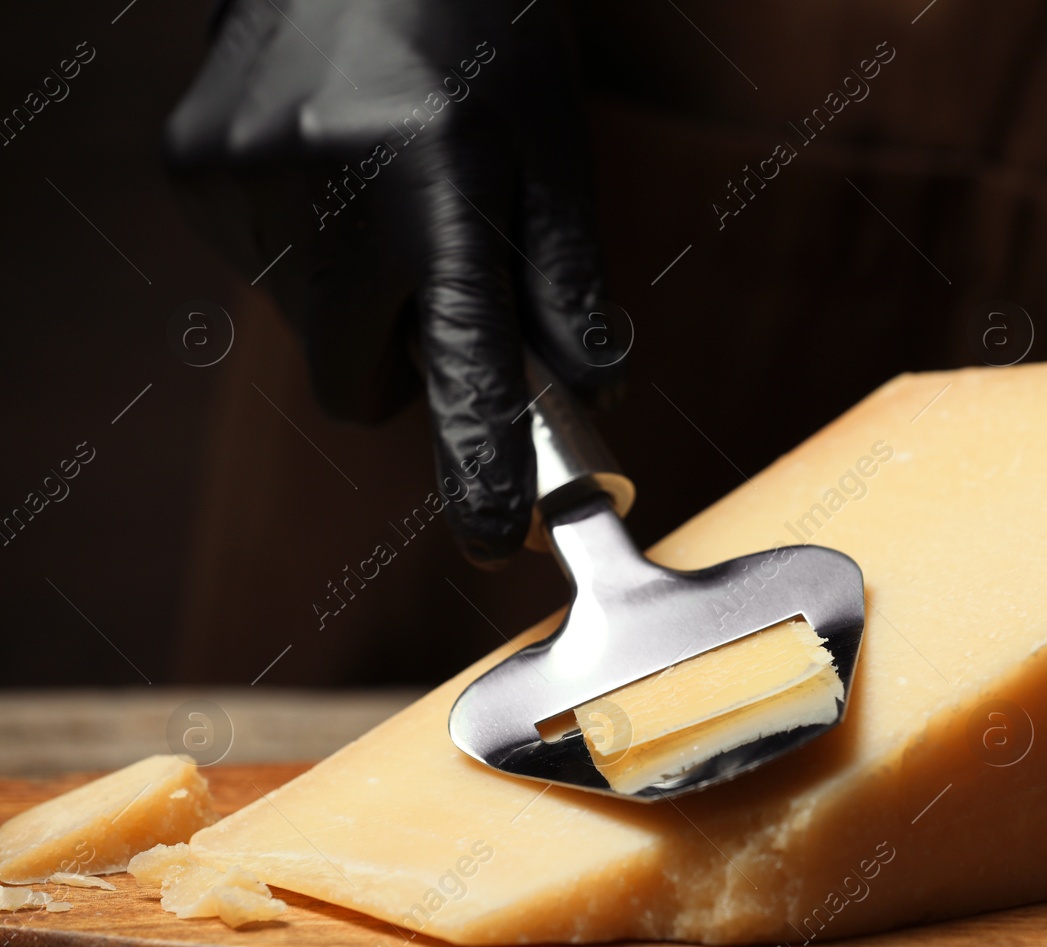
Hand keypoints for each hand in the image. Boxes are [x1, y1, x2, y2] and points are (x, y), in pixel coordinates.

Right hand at [165, 0, 622, 565]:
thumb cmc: (480, 33)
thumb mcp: (553, 142)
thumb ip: (567, 272)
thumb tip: (592, 384)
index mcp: (438, 186)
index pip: (463, 364)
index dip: (483, 460)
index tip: (497, 536)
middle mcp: (327, 193)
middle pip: (358, 382)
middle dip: (406, 360)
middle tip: (439, 275)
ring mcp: (243, 184)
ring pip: (307, 329)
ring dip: (355, 296)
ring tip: (383, 185)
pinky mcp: (193, 170)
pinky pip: (258, 272)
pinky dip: (304, 251)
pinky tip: (331, 168)